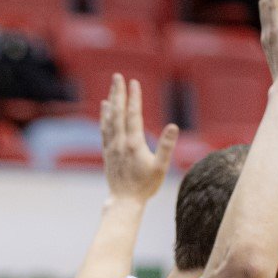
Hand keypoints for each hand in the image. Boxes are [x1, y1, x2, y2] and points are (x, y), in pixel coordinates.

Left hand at [101, 73, 176, 204]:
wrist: (124, 201)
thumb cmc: (145, 186)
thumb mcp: (160, 167)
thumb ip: (166, 146)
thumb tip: (173, 126)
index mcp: (134, 144)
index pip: (133, 115)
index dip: (134, 97)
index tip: (134, 82)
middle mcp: (120, 142)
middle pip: (118, 112)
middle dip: (118, 93)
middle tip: (117, 76)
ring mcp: (112, 147)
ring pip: (110, 119)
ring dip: (111, 102)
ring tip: (111, 88)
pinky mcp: (108, 152)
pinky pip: (104, 129)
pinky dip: (104, 116)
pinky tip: (105, 108)